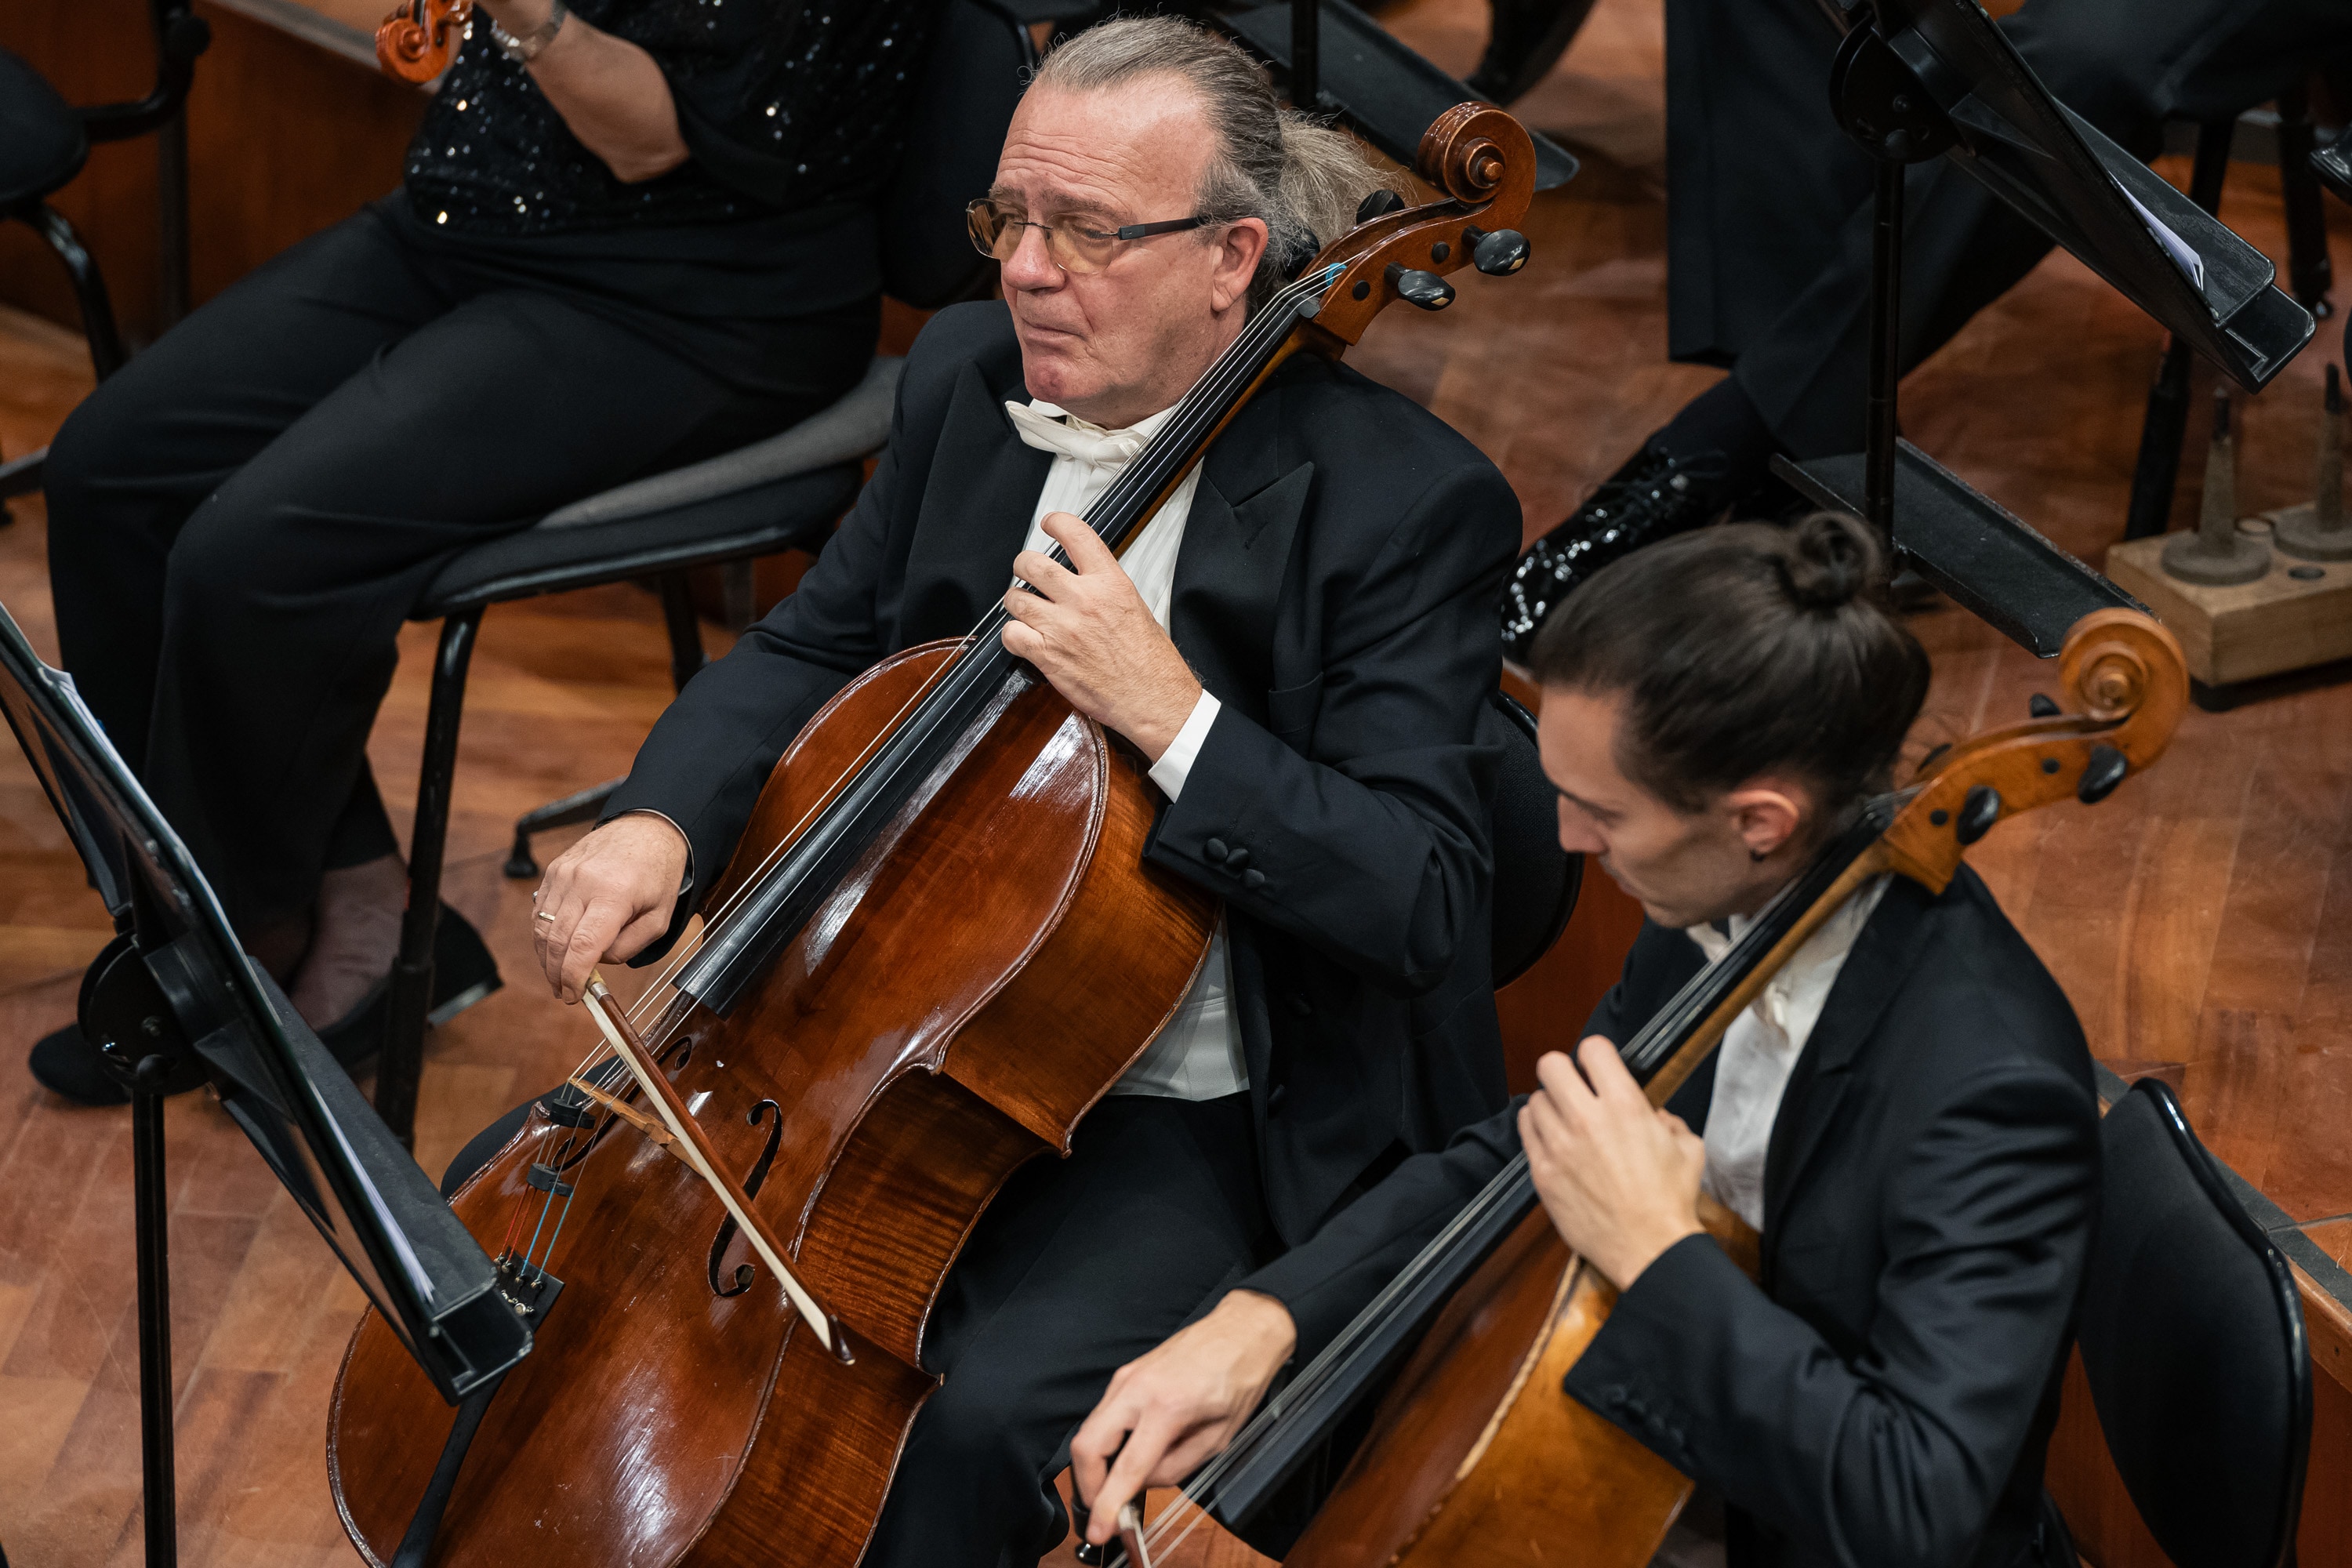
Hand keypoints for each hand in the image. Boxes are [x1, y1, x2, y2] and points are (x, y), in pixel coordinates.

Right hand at [531, 814, 688, 1003]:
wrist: (647, 827)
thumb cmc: (658, 872)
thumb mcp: (660, 917)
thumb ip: (629, 946)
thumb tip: (597, 963)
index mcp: (614, 894)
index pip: (582, 946)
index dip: (573, 977)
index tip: (573, 996)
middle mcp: (583, 882)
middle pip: (556, 941)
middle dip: (556, 973)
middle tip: (563, 992)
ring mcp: (564, 874)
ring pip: (542, 927)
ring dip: (546, 957)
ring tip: (558, 974)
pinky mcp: (554, 869)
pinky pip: (539, 910)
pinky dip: (544, 934)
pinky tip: (555, 947)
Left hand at [1001, 512, 1202, 761]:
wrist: (1152, 698)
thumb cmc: (1150, 662)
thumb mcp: (1135, 607)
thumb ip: (1105, 587)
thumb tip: (1085, 578)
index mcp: (1110, 584)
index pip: (1076, 534)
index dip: (1056, 522)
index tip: (1050, 523)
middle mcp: (1083, 600)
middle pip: (1032, 564)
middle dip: (1023, 565)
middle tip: (1025, 570)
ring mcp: (1062, 628)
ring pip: (1015, 598)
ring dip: (1015, 602)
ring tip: (1025, 608)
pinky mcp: (1048, 656)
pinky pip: (1011, 634)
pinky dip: (1012, 634)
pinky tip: (1024, 637)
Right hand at [1069, 1290, 1297, 1546]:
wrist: (1241, 1330)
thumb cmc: (1238, 1377)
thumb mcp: (1219, 1438)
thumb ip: (1176, 1467)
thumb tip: (1143, 1484)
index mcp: (1167, 1407)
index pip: (1125, 1467)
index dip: (1107, 1505)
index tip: (1099, 1530)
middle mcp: (1137, 1388)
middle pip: (1085, 1446)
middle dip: (1088, 1485)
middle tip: (1104, 1507)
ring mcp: (1126, 1377)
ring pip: (1088, 1430)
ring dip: (1096, 1464)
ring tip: (1121, 1481)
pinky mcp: (1125, 1373)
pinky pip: (1102, 1415)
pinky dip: (1106, 1441)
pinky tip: (1129, 1452)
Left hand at [1520, 1038, 1706, 1289]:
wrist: (1649, 1249)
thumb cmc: (1670, 1201)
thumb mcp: (1688, 1149)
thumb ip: (1668, 1121)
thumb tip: (1654, 1113)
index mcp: (1625, 1106)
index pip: (1593, 1049)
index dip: (1596, 1054)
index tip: (1598, 1067)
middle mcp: (1587, 1119)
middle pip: (1551, 1065)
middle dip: (1564, 1072)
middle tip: (1575, 1088)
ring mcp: (1560, 1146)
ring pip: (1535, 1099)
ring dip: (1550, 1105)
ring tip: (1564, 1119)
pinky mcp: (1543, 1172)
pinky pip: (1525, 1130)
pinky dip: (1536, 1128)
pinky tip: (1551, 1137)